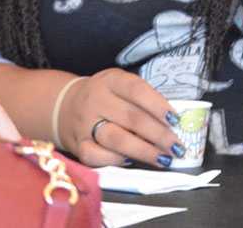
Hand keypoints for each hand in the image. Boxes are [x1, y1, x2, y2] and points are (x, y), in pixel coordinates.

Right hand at [57, 69, 183, 166]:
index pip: (137, 91)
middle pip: (132, 119)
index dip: (158, 106)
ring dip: (144, 152)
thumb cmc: (107, 96)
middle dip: (159, 135)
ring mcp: (84, 124)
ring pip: (117, 140)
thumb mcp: (122, 86)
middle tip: (177, 147)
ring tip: (164, 158)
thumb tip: (172, 122)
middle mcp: (95, 100)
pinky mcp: (77, 145)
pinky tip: (133, 161)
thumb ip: (144, 99)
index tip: (176, 120)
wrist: (65, 105)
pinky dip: (117, 160)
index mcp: (111, 80)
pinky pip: (96, 157)